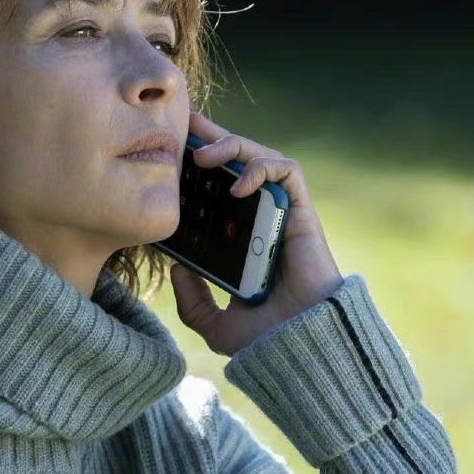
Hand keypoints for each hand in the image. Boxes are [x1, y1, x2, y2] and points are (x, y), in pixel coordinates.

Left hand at [168, 110, 343, 356]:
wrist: (299, 346)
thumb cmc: (266, 339)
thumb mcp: (215, 324)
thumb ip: (193, 301)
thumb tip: (177, 268)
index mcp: (242, 239)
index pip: (220, 188)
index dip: (199, 166)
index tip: (170, 152)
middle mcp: (262, 220)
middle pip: (238, 163)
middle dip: (212, 138)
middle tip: (184, 127)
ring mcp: (283, 213)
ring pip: (261, 158)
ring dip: (232, 146)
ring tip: (201, 157)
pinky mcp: (302, 212)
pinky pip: (287, 172)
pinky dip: (262, 168)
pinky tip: (237, 184)